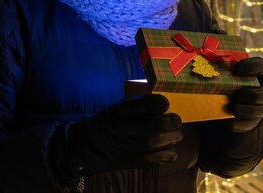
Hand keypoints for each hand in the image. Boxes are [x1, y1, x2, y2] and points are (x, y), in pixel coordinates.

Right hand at [49, 94, 182, 182]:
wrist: (84, 146)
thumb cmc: (107, 123)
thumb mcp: (116, 107)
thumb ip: (137, 104)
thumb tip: (161, 100)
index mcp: (119, 111)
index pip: (145, 104)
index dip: (160, 103)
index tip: (165, 104)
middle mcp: (121, 128)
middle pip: (152, 126)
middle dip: (169, 122)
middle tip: (176, 121)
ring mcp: (123, 146)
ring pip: (152, 144)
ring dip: (170, 139)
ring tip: (177, 136)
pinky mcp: (126, 161)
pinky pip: (148, 161)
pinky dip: (163, 157)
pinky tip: (172, 153)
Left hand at [227, 57, 262, 131]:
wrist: (229, 101)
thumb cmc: (227, 82)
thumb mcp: (225, 74)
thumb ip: (221, 69)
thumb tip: (202, 62)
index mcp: (258, 73)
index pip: (261, 66)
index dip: (252, 67)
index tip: (237, 70)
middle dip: (253, 94)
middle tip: (239, 95)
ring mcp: (261, 106)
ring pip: (261, 110)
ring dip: (248, 110)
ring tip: (234, 108)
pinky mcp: (254, 120)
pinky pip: (250, 124)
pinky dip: (239, 124)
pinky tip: (229, 123)